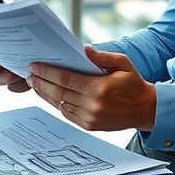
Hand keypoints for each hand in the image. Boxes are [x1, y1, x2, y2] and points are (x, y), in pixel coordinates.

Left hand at [27, 47, 155, 131]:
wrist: (145, 109)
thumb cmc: (133, 83)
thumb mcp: (123, 63)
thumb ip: (102, 56)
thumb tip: (83, 49)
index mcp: (99, 88)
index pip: (65, 79)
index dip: (47, 72)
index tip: (34, 66)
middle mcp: (92, 105)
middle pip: (58, 92)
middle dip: (41, 82)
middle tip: (29, 74)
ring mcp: (89, 118)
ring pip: (59, 104)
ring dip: (45, 93)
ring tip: (34, 83)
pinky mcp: (89, 126)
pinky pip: (66, 113)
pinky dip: (55, 104)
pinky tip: (49, 95)